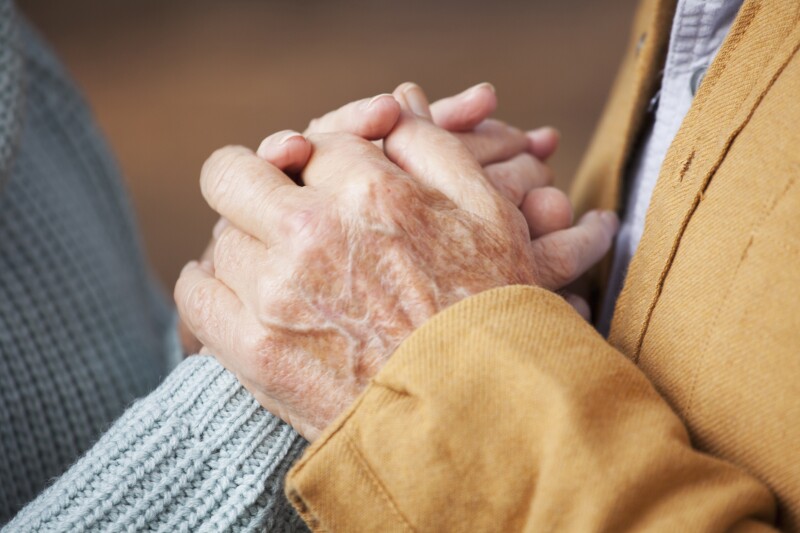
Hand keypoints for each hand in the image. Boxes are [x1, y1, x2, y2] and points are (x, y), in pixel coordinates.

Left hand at [179, 83, 566, 353]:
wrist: (478, 420)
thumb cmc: (492, 315)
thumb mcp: (492, 216)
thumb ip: (435, 150)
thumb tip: (393, 107)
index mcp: (372, 191)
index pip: (312, 144)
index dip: (323, 163)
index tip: (331, 187)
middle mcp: (313, 233)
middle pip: (234, 174)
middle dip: (257, 182)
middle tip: (280, 205)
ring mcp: (276, 295)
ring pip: (217, 234)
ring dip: (242, 241)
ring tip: (275, 262)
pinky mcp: (255, 353)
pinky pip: (194, 294)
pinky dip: (210, 286)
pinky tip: (242, 293)